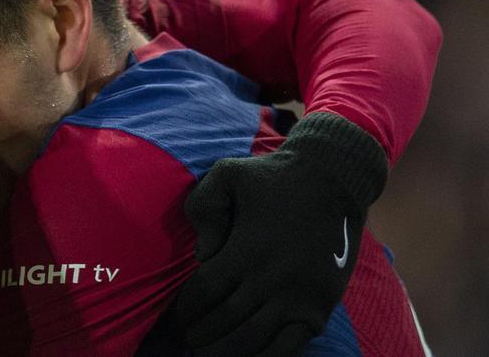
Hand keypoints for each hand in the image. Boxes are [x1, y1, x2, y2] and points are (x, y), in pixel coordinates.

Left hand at [171, 113, 388, 355]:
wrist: (334, 179)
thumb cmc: (273, 177)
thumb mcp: (228, 173)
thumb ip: (203, 207)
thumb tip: (201, 254)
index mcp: (247, 248)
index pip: (205, 292)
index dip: (187, 309)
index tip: (178, 316)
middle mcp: (273, 277)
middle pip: (226, 320)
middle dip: (201, 334)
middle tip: (188, 340)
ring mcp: (300, 296)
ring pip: (255, 338)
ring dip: (226, 351)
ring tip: (208, 352)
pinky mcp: (321, 306)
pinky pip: (290, 345)